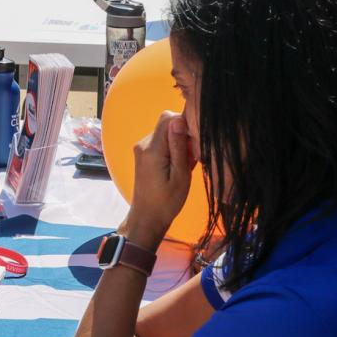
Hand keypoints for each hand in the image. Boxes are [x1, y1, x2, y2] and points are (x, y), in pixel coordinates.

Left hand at [126, 111, 194, 240]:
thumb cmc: (167, 201)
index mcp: (152, 148)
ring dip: (179, 145)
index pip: (168, 118)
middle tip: (191, 158)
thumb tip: (179, 119)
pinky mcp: (144, 155)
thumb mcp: (180, 175)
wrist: (147, 218)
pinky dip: (172, 151)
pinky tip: (177, 167)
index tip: (193, 143)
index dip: (185, 124)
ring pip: (166, 134)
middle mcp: (144, 144)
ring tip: (184, 166)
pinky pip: (161, 143)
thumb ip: (179, 146)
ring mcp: (142, 149)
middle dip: (183, 136)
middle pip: (167, 125)